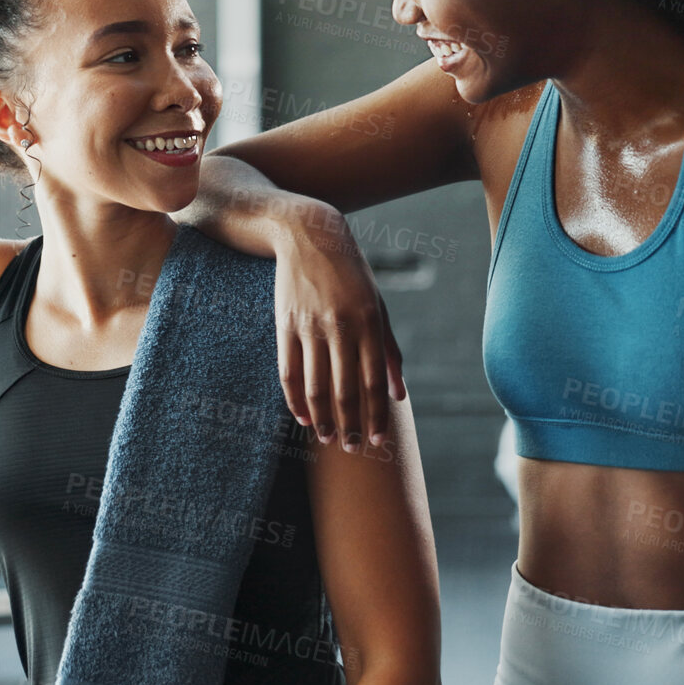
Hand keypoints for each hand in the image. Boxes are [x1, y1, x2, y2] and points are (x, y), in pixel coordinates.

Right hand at [275, 213, 407, 452]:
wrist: (309, 236)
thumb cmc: (352, 275)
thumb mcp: (379, 306)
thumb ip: (390, 352)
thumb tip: (399, 395)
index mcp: (369, 322)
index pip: (374, 382)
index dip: (376, 416)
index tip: (378, 441)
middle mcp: (340, 326)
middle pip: (344, 390)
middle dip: (350, 425)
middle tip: (353, 448)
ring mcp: (309, 326)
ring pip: (315, 386)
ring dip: (323, 419)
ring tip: (329, 439)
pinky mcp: (285, 325)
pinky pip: (289, 372)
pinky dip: (295, 400)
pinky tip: (304, 417)